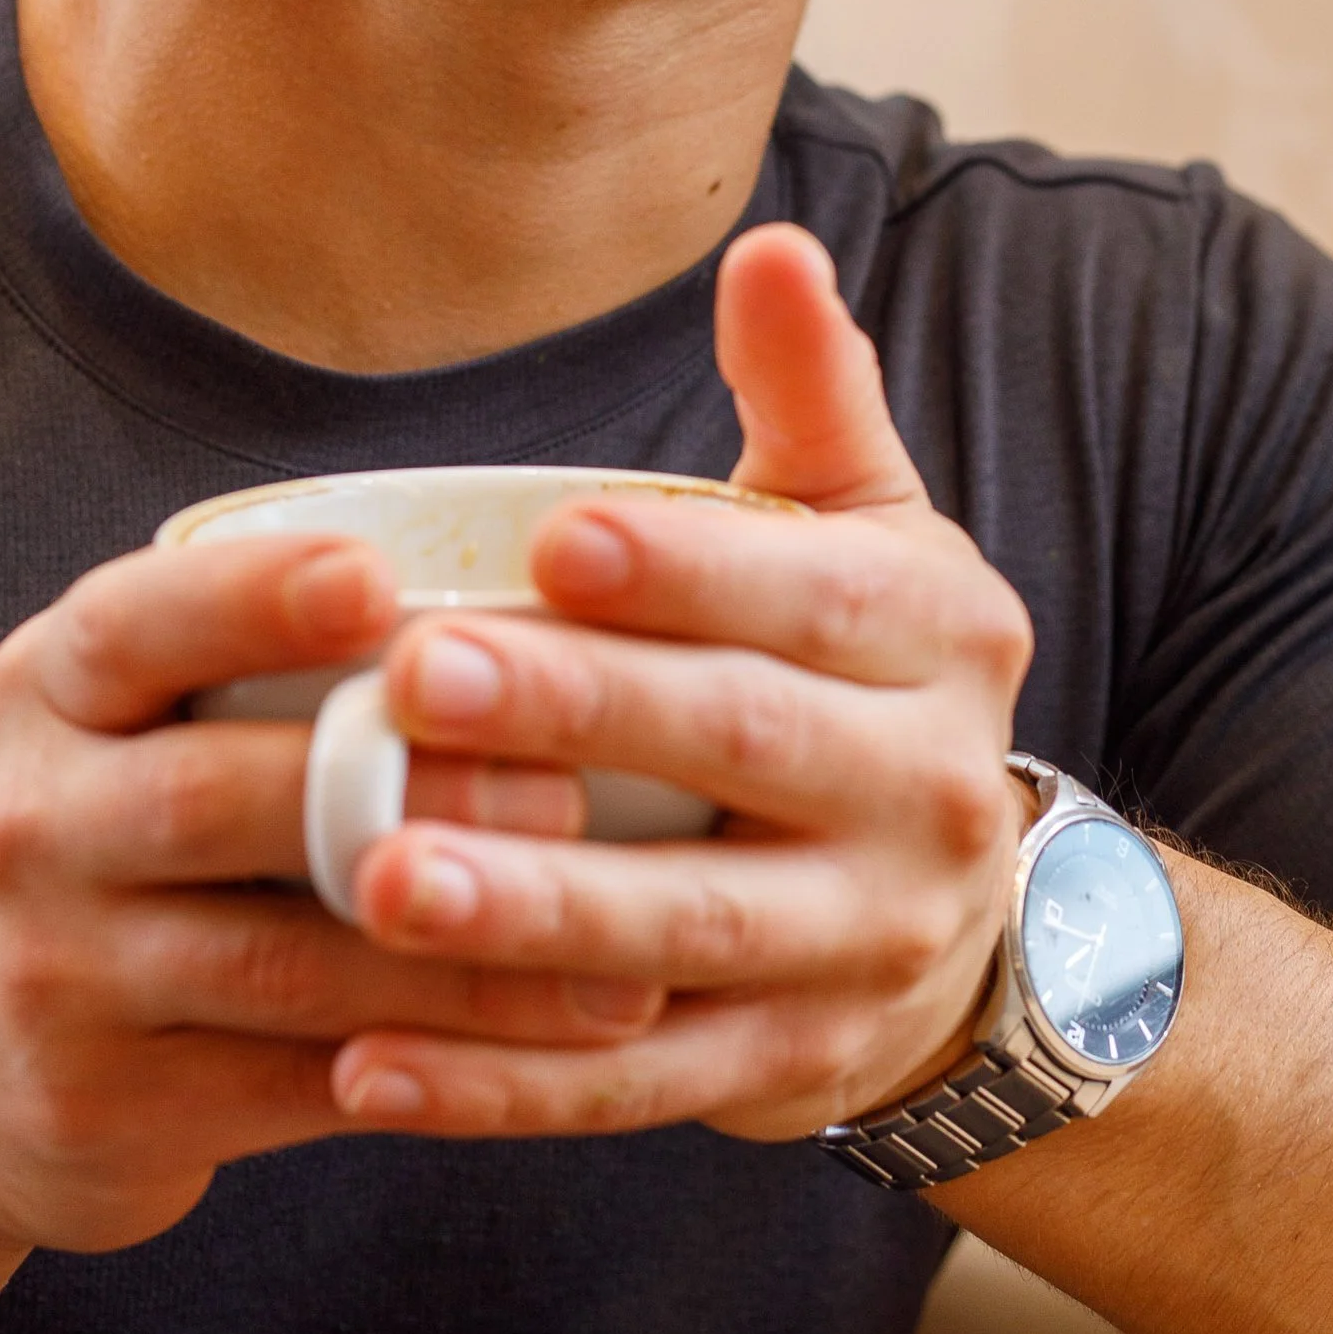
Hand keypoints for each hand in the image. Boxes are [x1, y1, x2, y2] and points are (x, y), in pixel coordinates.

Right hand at [0, 534, 661, 1251]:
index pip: (139, 624)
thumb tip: (536, 595)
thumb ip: (252, 659)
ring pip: (283, 966)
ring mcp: (56, 978)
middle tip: (572, 793)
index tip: (379, 581)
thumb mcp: (116, 725)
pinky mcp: (102, 1110)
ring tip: (622, 963)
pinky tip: (550, 1062)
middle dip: (405, 792)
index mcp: (50, 692)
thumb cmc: (103, 844)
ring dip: (463, 966)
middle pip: (220, 797)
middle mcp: (31, 824)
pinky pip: (297, 1088)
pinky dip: (434, 1073)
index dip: (255, 595)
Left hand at [330, 224, 1034, 1141]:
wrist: (970, 923)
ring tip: (375, 879)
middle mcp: (927, 795)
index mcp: (939, 639)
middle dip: (577, 721)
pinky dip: (499, 1087)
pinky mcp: (790, 1071)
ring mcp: (863, 949)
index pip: (808, 596)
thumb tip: (770, 245)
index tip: (549, 541)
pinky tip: (362, 1066)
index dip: (684, 572)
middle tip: (413, 686)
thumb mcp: (868, 530)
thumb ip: (811, 396)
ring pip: (683, 938)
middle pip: (739, 753)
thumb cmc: (854, 678)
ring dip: (525, 918)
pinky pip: (634, 1088)